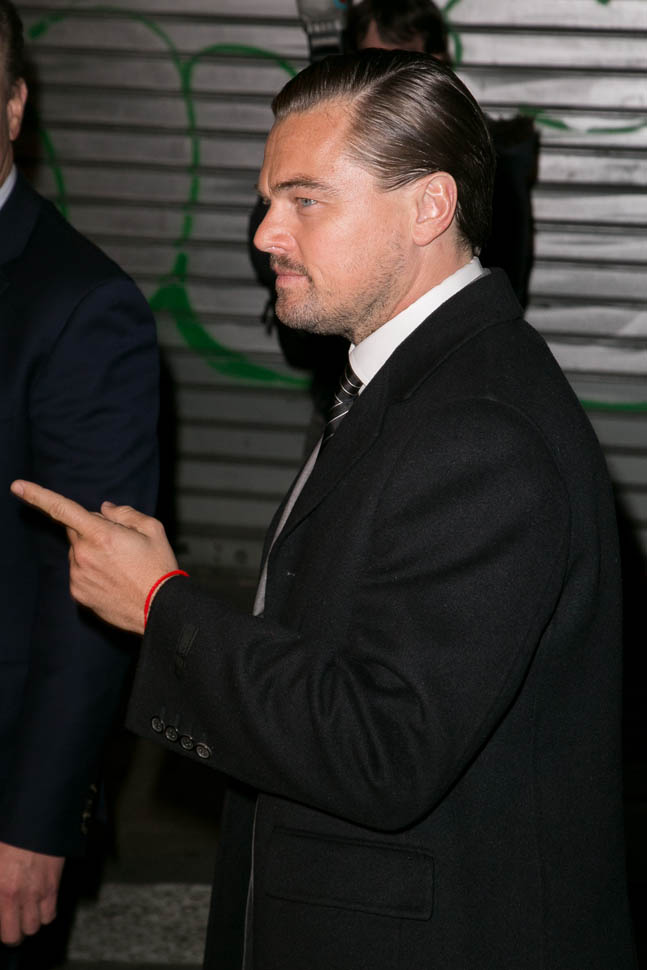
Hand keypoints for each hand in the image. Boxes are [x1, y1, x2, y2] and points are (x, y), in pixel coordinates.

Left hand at [0, 843, 63, 945]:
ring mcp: (37, 892)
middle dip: (11, 933)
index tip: (0, 920)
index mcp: (1, 890)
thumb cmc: (11, 837)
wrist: (37, 819)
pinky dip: (44, 914)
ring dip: (28, 924)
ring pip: (33, 927)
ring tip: (24, 913)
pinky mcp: (53, 885)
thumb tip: (2, 895)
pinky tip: (38, 904)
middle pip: (14, 936)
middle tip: (9, 923)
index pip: (0, 927)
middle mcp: (17, 896)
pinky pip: (50, 914)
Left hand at [10, 481, 178, 634]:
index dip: (37, 495)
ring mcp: (78, 576)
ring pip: (78, 553)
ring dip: (92, 553)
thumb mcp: (153, 530)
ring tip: (121, 567)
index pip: (62, 509)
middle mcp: (83, 555)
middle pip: (76, 531)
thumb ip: (125, 513)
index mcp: (101, 535)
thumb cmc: (159, 568)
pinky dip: (92, 572)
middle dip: (93, 530)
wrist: (160, 609)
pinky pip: (79, 573)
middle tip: (121, 544)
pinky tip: (114, 581)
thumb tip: (104, 509)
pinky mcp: (77, 594)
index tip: (17, 486)